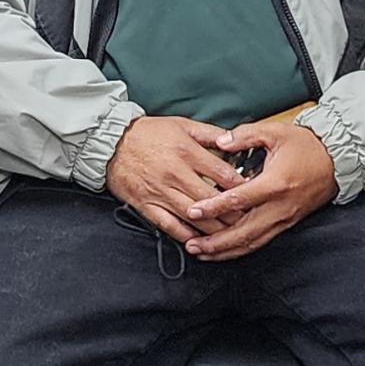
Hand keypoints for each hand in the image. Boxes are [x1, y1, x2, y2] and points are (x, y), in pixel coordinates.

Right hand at [104, 114, 242, 244]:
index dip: (241, 187)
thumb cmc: (148, 133)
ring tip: (230, 234)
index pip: (222, 174)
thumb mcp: (182, 124)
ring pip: (193, 217)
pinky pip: (169, 226)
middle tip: (248, 220)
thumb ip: (210, 133)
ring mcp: (160, 192)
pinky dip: (186, 236)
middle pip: (211, 200)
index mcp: (186, 151)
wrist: (111, 142)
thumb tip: (233, 141)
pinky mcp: (147, 205)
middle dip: (233, 213)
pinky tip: (199, 240)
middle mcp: (175, 173)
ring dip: (214, 228)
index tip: (253, 194)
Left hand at [184, 120, 336, 259]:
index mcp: (275, 183)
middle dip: (215, 241)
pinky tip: (224, 251)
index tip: (193, 211)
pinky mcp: (286, 224)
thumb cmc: (305, 145)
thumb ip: (245, 135)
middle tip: (191, 244)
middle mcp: (279, 206)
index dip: (214, 207)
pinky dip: (241, 249)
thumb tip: (220, 142)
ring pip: (252, 242)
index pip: (239, 200)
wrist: (335, 160)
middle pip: (243, 232)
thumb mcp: (275, 131)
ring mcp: (284, 218)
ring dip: (225, 251)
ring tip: (201, 252)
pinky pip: (261, 241)